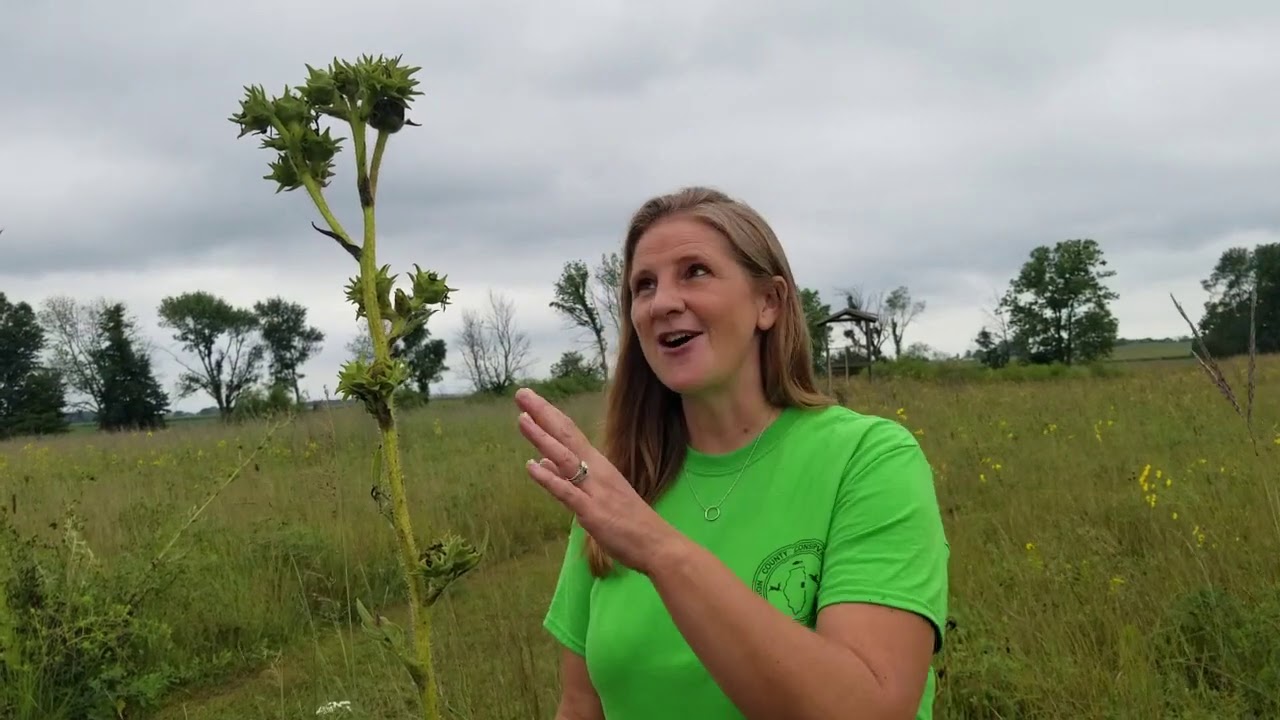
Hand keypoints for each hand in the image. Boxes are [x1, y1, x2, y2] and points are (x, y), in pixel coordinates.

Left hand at [514, 387, 684, 574]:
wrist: (656, 543)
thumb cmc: (629, 521)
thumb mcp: (598, 494)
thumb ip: (567, 477)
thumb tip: (541, 460)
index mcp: (598, 466)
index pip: (570, 433)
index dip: (549, 415)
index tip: (530, 398)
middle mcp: (597, 471)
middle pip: (567, 436)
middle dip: (543, 414)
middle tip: (522, 393)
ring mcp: (594, 490)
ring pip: (565, 458)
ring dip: (543, 438)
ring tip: (522, 419)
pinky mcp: (592, 511)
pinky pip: (567, 492)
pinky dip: (549, 478)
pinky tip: (531, 466)